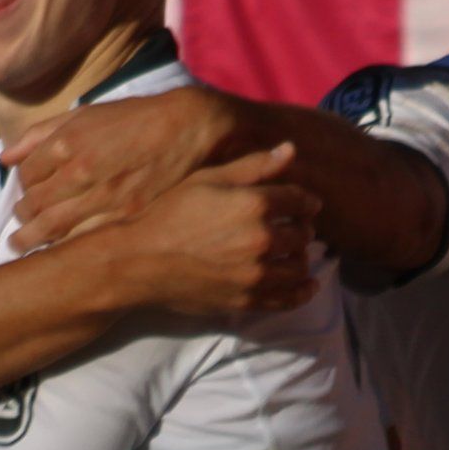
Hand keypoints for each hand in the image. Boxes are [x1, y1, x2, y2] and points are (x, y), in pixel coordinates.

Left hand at [4, 84, 244, 251]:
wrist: (188, 129)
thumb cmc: (136, 120)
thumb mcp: (86, 115)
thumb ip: (41, 134)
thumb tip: (6, 158)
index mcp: (67, 143)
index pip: (27, 175)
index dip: (24, 187)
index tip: (29, 193)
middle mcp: (80, 171)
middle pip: (33, 205)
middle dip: (23, 217)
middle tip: (22, 224)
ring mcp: (103, 198)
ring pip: (51, 229)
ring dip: (32, 239)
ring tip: (23, 244)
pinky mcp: (126, 218)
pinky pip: (83, 241)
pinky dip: (65, 247)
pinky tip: (59, 250)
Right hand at [98, 144, 318, 320]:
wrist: (140, 260)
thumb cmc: (170, 213)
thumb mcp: (208, 179)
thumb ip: (254, 166)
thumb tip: (292, 149)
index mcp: (255, 204)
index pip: (300, 200)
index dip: (306, 201)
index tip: (306, 204)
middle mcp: (262, 240)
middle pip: (303, 234)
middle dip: (303, 228)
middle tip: (296, 226)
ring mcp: (256, 274)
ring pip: (299, 266)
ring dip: (301, 257)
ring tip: (294, 252)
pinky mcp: (247, 300)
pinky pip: (288, 299)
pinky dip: (302, 291)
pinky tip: (308, 284)